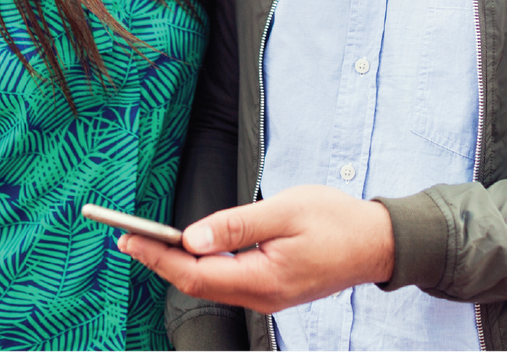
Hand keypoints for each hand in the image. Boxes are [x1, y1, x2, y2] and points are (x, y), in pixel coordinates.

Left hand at [118, 184, 393, 314]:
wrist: (379, 243)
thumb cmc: (337, 221)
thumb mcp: (286, 211)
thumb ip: (237, 225)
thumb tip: (192, 237)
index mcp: (264, 279)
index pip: (195, 273)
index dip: (157, 257)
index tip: (128, 237)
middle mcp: (262, 296)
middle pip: (197, 284)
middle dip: (159, 261)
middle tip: (127, 237)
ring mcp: (268, 296)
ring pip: (211, 284)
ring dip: (178, 264)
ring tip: (150, 241)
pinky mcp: (273, 289)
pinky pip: (228, 281)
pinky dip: (203, 265)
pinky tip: (191, 247)